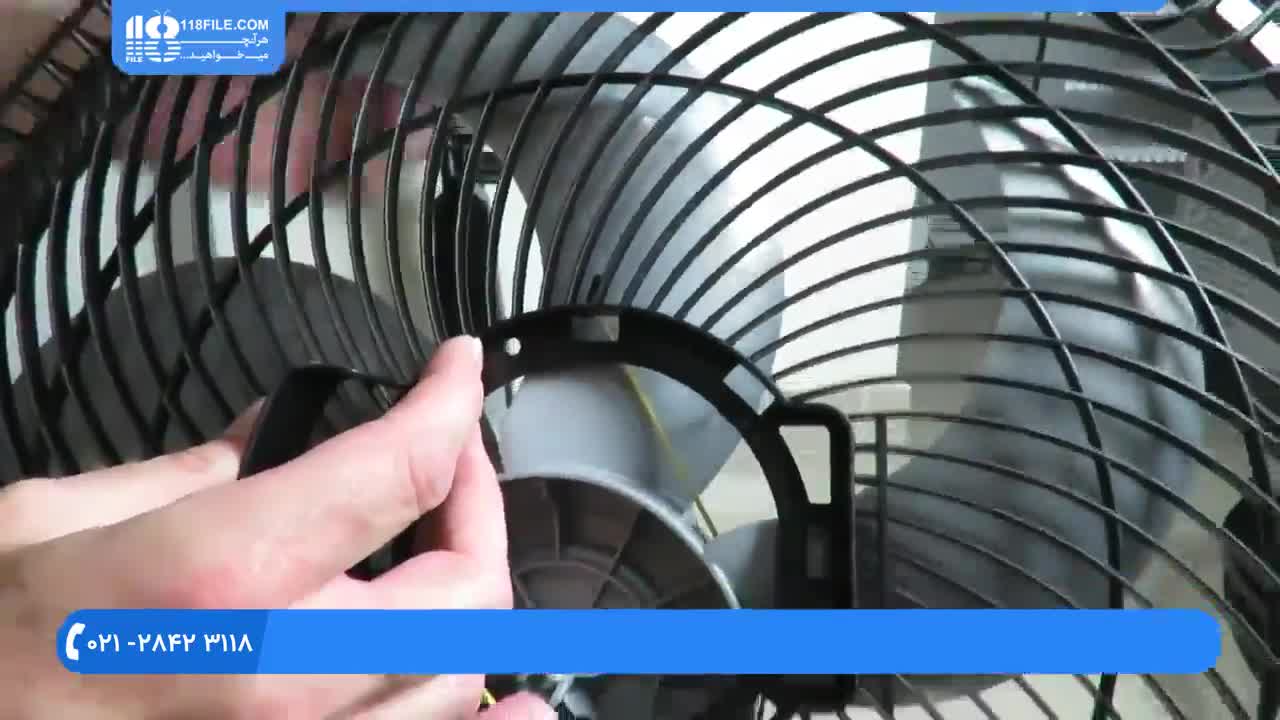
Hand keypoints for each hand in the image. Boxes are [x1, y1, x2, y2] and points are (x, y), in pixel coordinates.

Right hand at [0, 336, 552, 719]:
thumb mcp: (51, 521)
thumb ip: (191, 471)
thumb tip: (272, 433)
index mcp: (218, 576)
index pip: (398, 470)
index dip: (449, 403)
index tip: (457, 372)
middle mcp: (282, 675)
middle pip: (466, 589)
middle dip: (475, 506)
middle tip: (445, 466)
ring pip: (459, 679)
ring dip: (469, 602)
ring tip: (447, 552)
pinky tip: (519, 706)